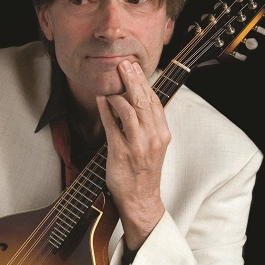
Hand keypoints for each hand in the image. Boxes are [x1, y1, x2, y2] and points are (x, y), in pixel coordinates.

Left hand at [96, 59, 168, 249]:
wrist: (141, 200)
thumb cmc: (143, 173)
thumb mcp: (152, 146)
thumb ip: (147, 126)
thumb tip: (136, 103)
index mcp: (163, 133)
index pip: (154, 102)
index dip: (145, 83)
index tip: (136, 68)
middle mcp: (153, 137)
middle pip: (143, 101)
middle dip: (133, 80)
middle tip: (124, 64)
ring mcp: (138, 145)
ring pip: (129, 109)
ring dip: (117, 93)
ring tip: (110, 82)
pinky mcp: (121, 152)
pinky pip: (113, 125)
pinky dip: (106, 110)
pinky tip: (101, 100)